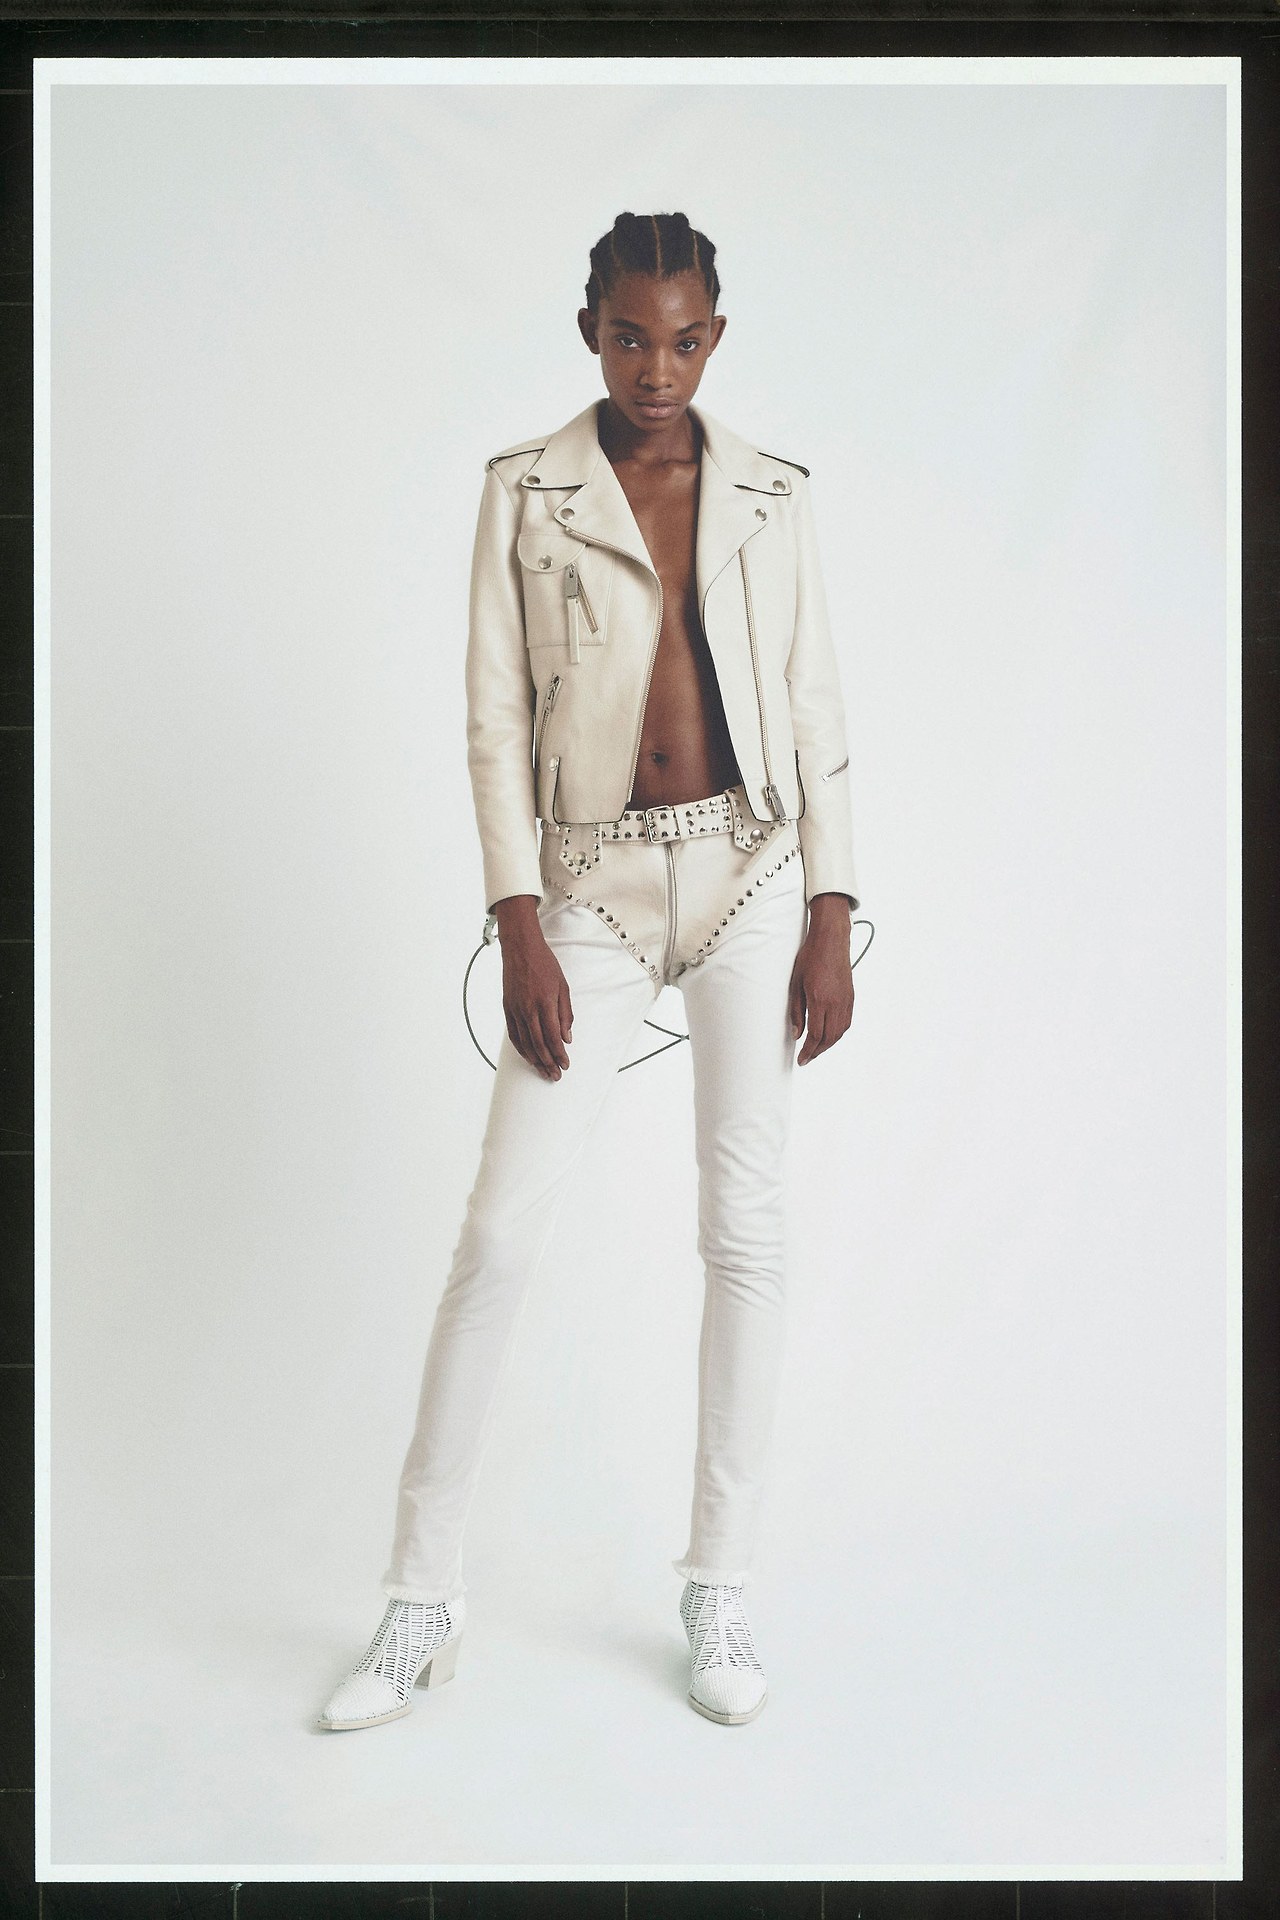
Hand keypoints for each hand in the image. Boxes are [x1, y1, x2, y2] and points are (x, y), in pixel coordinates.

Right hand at [494, 895, 573, 1080]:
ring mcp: (516, 1010)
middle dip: (548, 1063)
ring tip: (543, 1071)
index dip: (560, 1054)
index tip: (565, 1064)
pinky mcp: (507, 1008)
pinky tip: (528, 1057)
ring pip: (525, 1043)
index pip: (553, 1036)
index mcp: (545, 1003)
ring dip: (535, 1060)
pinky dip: (521, 1048)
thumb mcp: (563, 986)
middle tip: (555, 1075)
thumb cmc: (544, 964)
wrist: (520, 949)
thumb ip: (565, 1013)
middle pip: (538, 1044)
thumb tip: (567, 1037)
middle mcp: (529, 1009)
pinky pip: (514, 1034)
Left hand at [788, 893, 854, 1065]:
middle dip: (818, 1052)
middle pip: (829, 1038)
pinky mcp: (851, 997)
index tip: (802, 1060)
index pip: (816, 1035)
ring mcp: (846, 1000)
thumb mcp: (795, 983)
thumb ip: (796, 1010)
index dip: (808, 1051)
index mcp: (820, 1000)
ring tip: (816, 1049)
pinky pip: (846, 1022)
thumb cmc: (810, 957)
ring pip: (840, 1032)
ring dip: (828, 1044)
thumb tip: (796, 1033)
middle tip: (807, 1058)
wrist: (831, 940)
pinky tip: (829, 1035)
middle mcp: (836, 1003)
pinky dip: (837, 1033)